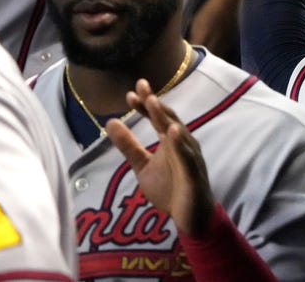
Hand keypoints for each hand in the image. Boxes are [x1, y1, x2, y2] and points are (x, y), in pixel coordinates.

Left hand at [105, 80, 214, 237]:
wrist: (191, 217)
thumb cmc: (170, 188)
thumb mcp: (143, 166)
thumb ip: (129, 146)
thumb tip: (110, 122)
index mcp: (170, 141)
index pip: (157, 118)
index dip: (144, 106)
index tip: (130, 94)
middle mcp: (182, 143)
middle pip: (168, 119)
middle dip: (155, 104)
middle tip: (142, 87)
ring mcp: (190, 156)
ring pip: (178, 133)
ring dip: (166, 117)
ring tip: (153, 102)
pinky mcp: (194, 172)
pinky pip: (187, 156)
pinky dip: (180, 143)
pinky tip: (173, 132)